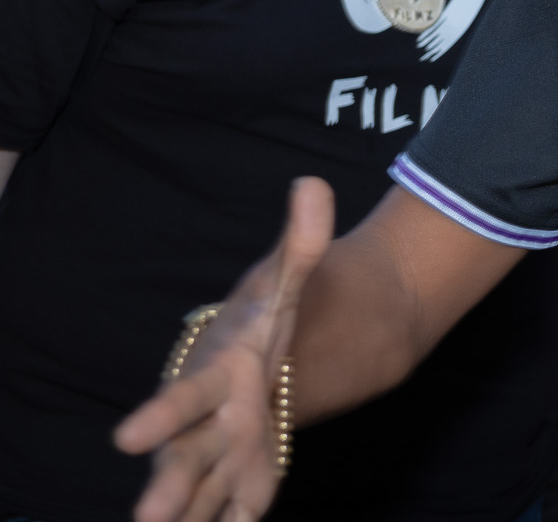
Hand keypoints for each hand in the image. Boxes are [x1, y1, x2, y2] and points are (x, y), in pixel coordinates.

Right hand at [115, 177, 334, 521]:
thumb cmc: (264, 321)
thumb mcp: (287, 282)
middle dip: (168, 487)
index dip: (158, 416)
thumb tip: (314, 186)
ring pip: (205, 490)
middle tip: (147, 520)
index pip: (184, 396)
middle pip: (186, 456)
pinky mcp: (245, 471)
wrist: (265, 352)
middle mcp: (211, 420)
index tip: (126, 437)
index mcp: (215, 375)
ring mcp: (226, 449)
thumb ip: (301, 242)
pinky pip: (235, 503)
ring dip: (192, 516)